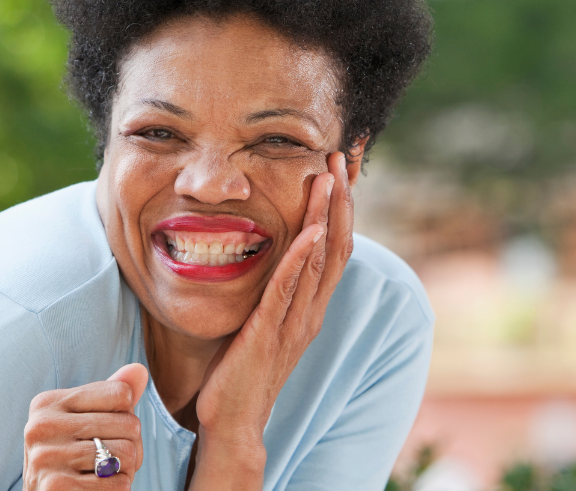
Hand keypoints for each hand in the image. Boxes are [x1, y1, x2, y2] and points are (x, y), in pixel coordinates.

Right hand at [22, 364, 147, 490]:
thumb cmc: (71, 459)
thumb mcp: (86, 422)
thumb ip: (112, 396)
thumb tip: (140, 369)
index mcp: (47, 403)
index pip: (121, 393)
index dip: (126, 416)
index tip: (106, 433)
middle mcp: (41, 427)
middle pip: (129, 424)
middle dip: (132, 446)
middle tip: (110, 460)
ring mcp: (46, 458)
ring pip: (127, 454)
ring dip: (126, 470)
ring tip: (104, 475)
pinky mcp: (56, 488)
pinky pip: (118, 484)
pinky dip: (119, 488)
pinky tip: (98, 490)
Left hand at [188, 151, 353, 487]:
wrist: (233, 420)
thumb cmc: (243, 368)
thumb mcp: (264, 318)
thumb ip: (275, 288)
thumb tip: (270, 252)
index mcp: (311, 304)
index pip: (334, 244)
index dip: (342, 205)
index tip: (342, 165)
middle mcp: (311, 310)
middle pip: (337, 244)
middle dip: (342, 198)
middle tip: (343, 155)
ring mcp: (295, 323)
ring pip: (319, 261)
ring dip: (326, 216)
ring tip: (330, 176)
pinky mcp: (269, 334)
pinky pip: (288, 291)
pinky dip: (301, 259)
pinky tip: (308, 230)